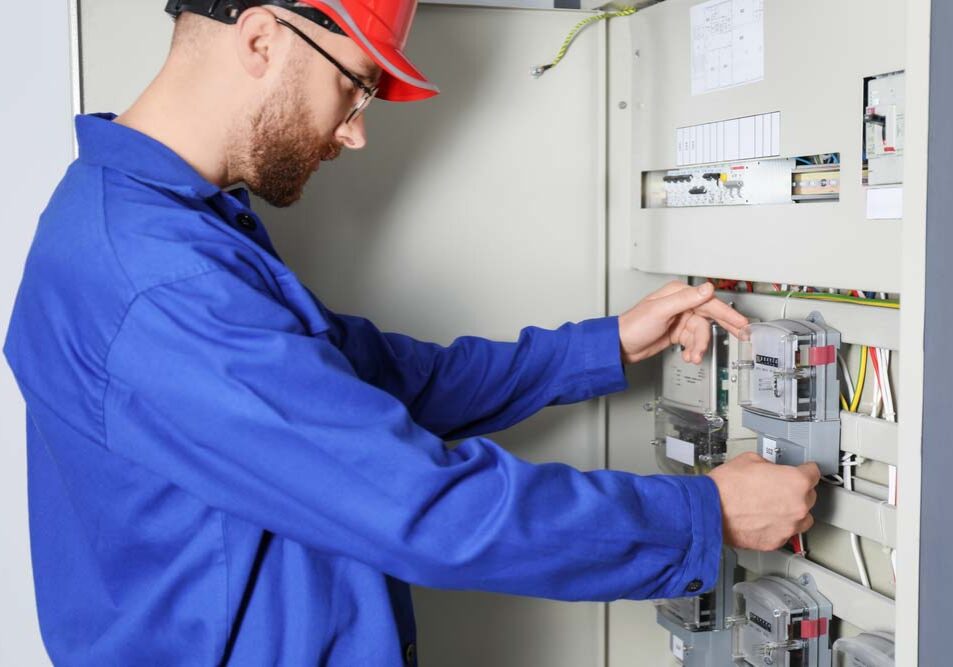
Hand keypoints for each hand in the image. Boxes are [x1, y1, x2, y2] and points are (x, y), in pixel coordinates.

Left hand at [617, 281, 748, 364]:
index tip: (741, 323)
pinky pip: (694, 341)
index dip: (727, 313)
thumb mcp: (660, 311)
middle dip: (724, 328)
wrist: (621, 346)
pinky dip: (693, 349)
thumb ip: (685, 300)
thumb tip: (706, 288)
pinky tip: (688, 355)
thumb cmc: (633, 325)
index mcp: (678, 294)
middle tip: (741, 336)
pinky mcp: (678, 333)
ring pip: (701, 333)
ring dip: (699, 346)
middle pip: (710, 316)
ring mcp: (680, 319)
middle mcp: (681, 304)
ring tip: (693, 356)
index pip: (709, 302)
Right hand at [708, 452, 819, 550]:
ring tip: (773, 507)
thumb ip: (769, 465)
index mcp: (796, 482)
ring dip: (792, 512)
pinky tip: (762, 519)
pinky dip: (777, 527)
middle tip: (778, 488)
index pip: (813, 473)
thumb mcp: (749, 460)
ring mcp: (789, 527)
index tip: (803, 471)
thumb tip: (771, 470)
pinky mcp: (776, 542)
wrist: (709, 510)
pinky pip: (785, 533)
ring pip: (802, 518)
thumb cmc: (726, 487)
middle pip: (809, 496)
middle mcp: (798, 506)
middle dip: (796, 491)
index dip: (805, 470)